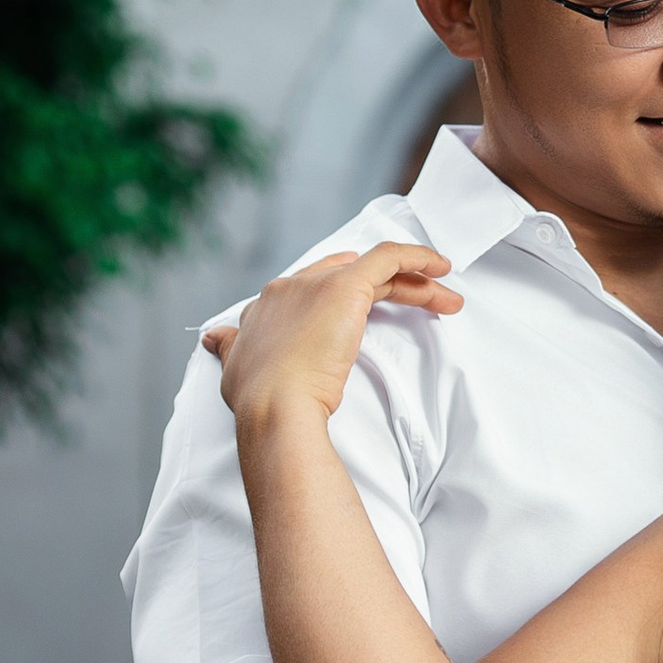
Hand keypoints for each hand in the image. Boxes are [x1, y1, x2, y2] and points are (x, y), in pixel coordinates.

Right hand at [205, 243, 461, 425]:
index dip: (344, 289)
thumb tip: (215, 337)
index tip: (374, 300)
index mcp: (267, 305)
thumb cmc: (259, 401)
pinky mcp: (346, 286)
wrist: (274, 406)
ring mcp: (317, 284)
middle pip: (349, 276)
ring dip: (415, 282)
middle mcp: (290, 286)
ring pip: (376, 270)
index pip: (313, 284)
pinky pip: (390, 257)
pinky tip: (442, 267)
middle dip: (388, 288)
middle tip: (423, 303)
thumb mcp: (235, 370)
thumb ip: (230, 348)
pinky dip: (417, 256)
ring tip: (447, 301)